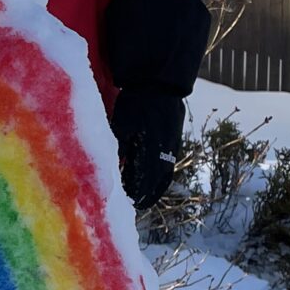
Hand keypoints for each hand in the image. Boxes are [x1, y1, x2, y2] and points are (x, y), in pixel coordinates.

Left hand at [109, 88, 184, 211]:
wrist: (160, 84)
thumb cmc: (135, 104)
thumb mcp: (121, 126)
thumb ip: (119, 149)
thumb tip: (114, 170)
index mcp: (149, 152)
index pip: (142, 181)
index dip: (134, 192)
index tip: (125, 201)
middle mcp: (164, 154)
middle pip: (155, 182)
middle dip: (145, 195)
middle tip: (137, 205)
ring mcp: (172, 148)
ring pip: (165, 175)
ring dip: (156, 188)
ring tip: (147, 197)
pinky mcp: (176, 141)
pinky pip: (170, 165)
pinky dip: (162, 177)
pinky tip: (156, 178)